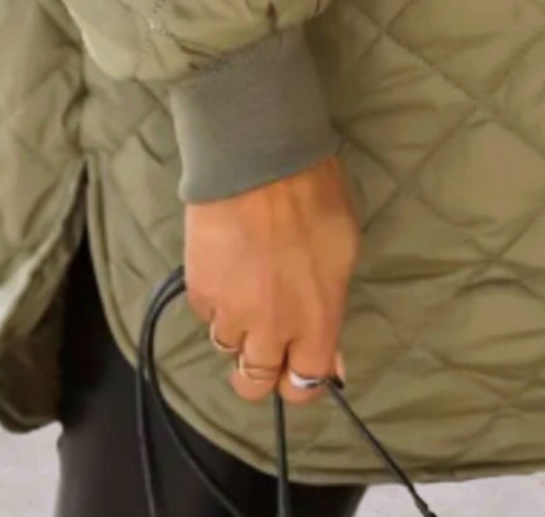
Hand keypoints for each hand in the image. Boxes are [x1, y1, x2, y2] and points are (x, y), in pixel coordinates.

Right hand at [184, 154, 359, 405]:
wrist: (258, 160)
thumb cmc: (316, 196)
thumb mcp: (344, 250)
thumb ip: (332, 307)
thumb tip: (332, 358)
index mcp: (316, 322)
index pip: (304, 385)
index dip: (300, 381)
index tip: (297, 365)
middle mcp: (271, 330)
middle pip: (255, 384)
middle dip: (260, 371)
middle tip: (264, 342)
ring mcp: (230, 313)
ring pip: (226, 346)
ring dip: (237, 328)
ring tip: (246, 286)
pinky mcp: (200, 291)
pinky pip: (207, 312)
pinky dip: (215, 299)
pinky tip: (227, 264)